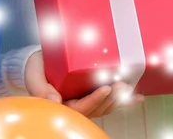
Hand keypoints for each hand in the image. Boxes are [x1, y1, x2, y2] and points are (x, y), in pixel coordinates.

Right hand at [25, 50, 143, 117]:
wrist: (38, 61)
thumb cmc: (37, 67)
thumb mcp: (35, 75)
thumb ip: (41, 88)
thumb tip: (55, 101)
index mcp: (62, 104)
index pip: (80, 108)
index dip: (94, 100)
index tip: (105, 89)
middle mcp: (75, 105)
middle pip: (96, 110)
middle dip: (110, 99)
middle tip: (122, 85)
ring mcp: (85, 100)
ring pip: (104, 107)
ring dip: (118, 100)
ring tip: (127, 87)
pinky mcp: (92, 94)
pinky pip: (109, 101)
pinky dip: (125, 101)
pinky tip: (138, 98)